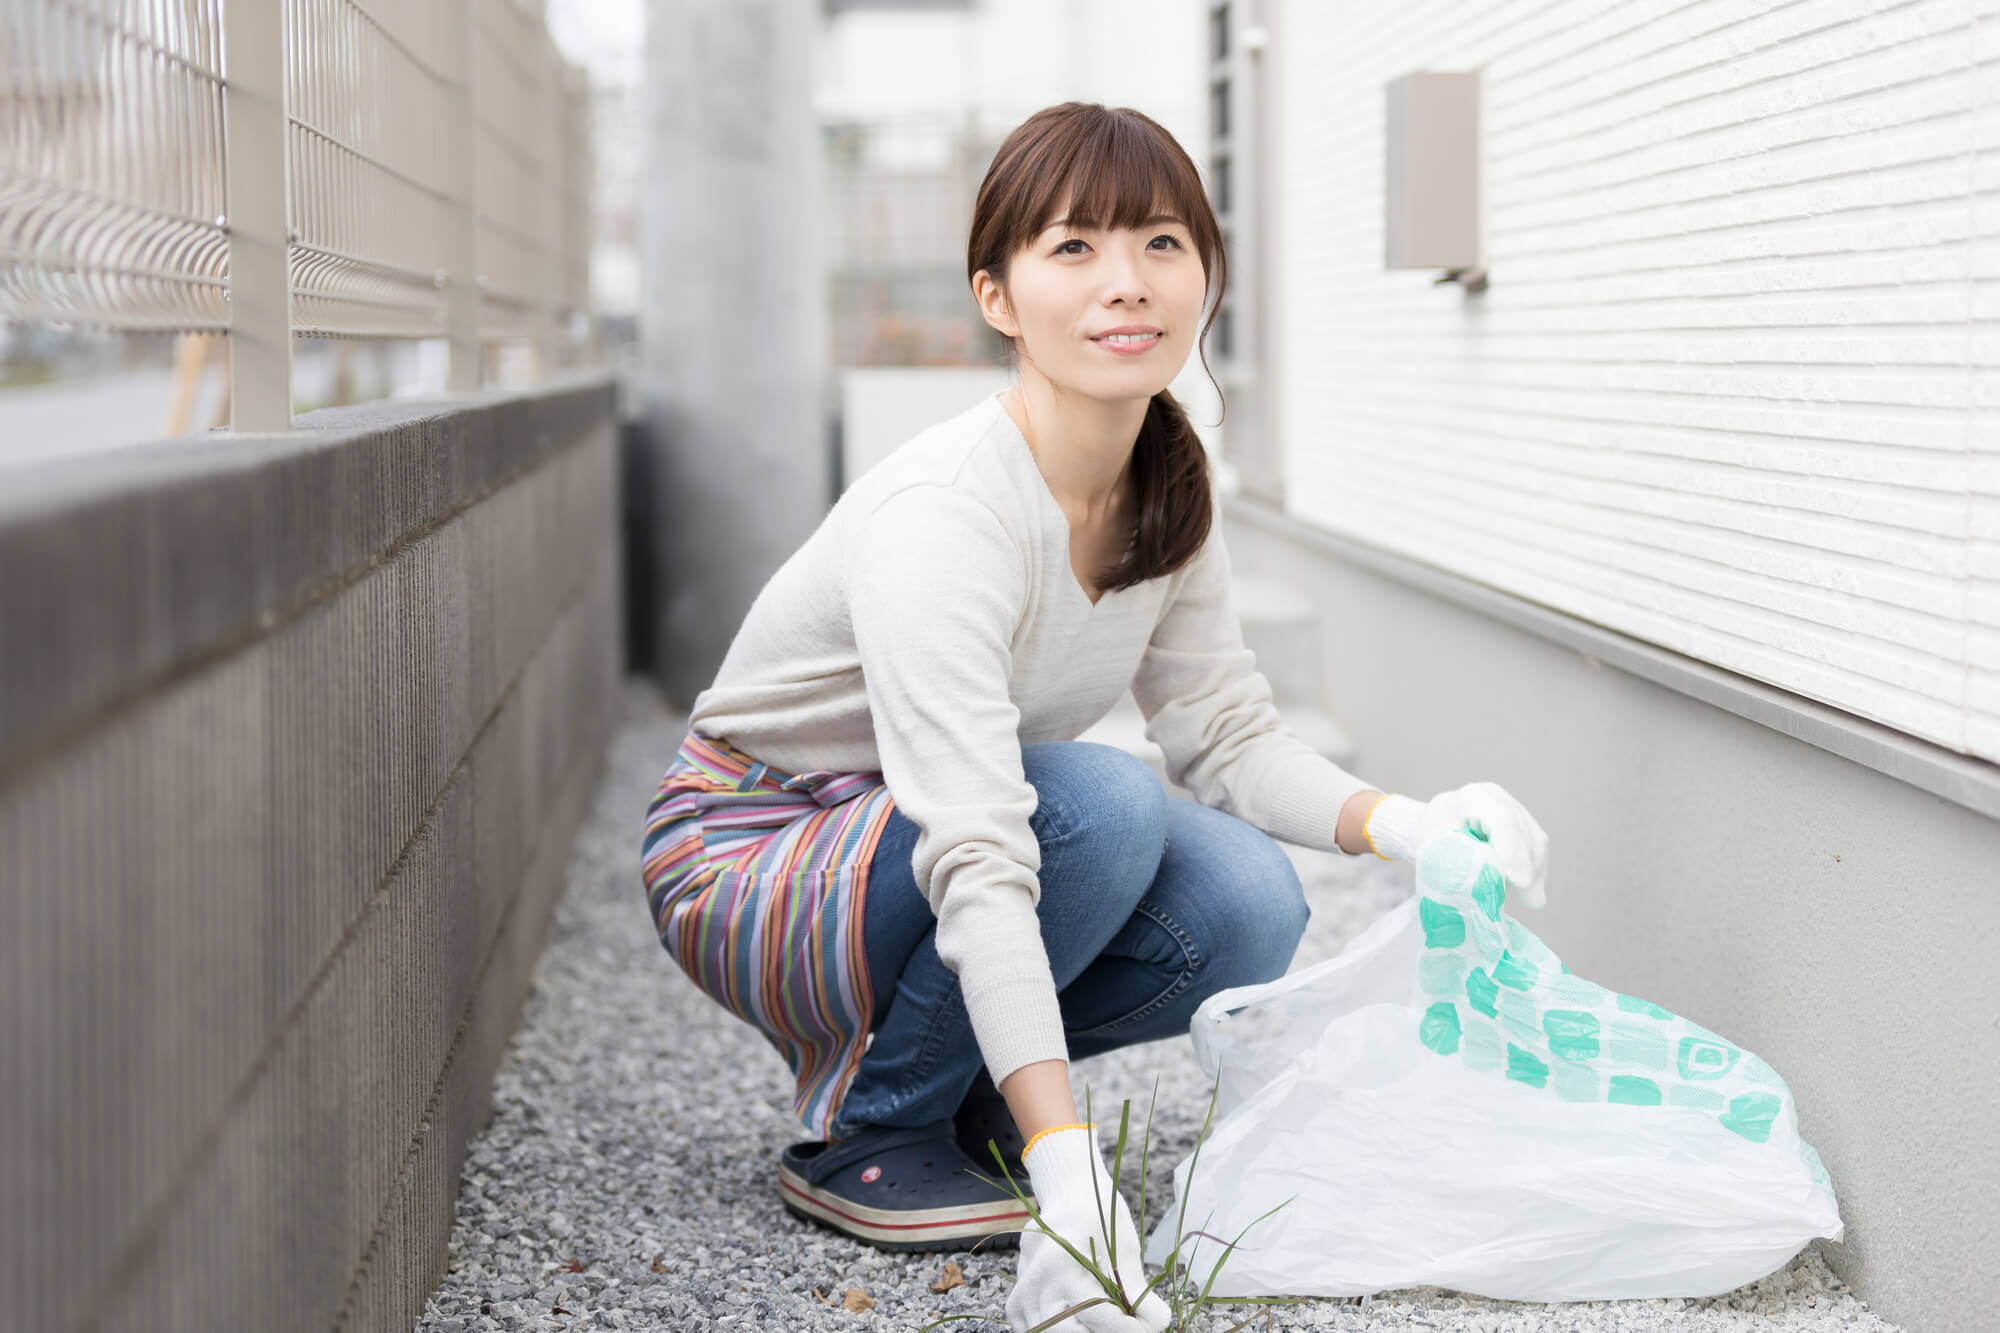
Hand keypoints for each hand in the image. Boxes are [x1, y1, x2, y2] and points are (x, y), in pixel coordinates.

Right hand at [1007, 1124, 1170, 1332]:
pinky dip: (1060, 1329)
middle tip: (1131, 1322)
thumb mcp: (1122, 1247)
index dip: (1131, 1329)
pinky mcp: (1017, 1304)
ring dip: (1084, 1330)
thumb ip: (1135, 1291)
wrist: (1066, 1196)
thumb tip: (1158, 1323)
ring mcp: (1022, 1296)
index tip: (1153, 1325)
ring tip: (1108, 1317)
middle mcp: (1035, 1285)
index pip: (1099, 1319)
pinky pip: (1037, 1330)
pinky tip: (1082, 1317)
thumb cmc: (1097, 1215)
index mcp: (1060, 1267)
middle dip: (1105, 1331)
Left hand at [1363, 782, 1550, 908]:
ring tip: (1529, 899)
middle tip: (1529, 900)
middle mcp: (1498, 798)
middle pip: (1523, 833)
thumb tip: (1485, 893)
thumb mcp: (1433, 851)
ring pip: (1535, 842)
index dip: (1513, 851)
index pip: (1501, 820)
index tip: (1520, 882)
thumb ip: (1457, 867)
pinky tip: (1530, 892)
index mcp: (1472, 798)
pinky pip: (1536, 848)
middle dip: (1528, 869)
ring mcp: (1513, 808)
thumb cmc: (1427, 838)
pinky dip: (1535, 872)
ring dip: (1535, 874)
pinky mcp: (1522, 824)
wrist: (1429, 825)